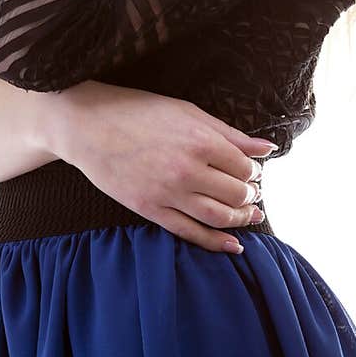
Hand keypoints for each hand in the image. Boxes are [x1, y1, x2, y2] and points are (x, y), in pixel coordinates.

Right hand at [44, 80, 274, 252]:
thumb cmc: (138, 111)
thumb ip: (230, 133)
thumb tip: (267, 148)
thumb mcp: (188, 112)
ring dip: (239, 219)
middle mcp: (187, 170)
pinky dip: (215, 242)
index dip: (253, 172)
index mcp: (201, 141)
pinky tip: (232, 245)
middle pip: (236, 194)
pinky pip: (189, 233)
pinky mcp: (150, 209)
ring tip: (248, 215)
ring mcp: (167, 193)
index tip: (251, 171)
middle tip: (251, 192)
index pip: (244, 168)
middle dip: (249, 195)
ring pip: (218, 217)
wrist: (88, 125)